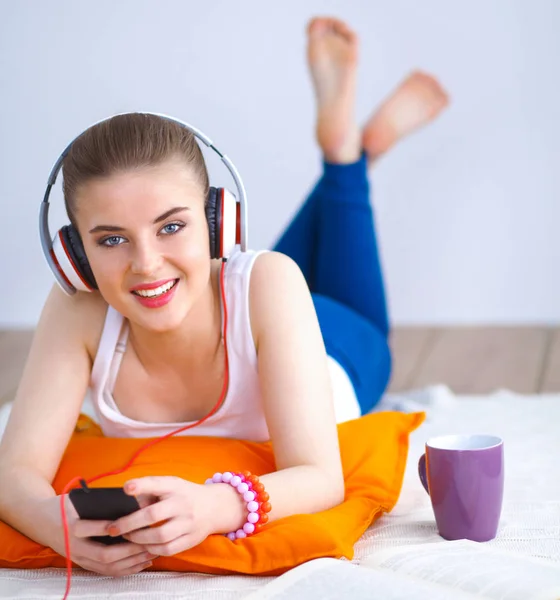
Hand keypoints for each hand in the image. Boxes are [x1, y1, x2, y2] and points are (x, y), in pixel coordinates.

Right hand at [39, 495, 156, 576]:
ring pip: (108, 567)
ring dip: (132, 562)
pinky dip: (126, 569)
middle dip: (130, 550)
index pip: (95, 530)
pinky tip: (141, 563)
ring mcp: (79, 558)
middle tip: (150, 542)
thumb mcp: (76, 498)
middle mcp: (75, 547)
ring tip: (151, 552)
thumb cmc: (64, 506)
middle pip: (105, 554)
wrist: (41, 521)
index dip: (115, 529)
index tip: (134, 525)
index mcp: (72, 526)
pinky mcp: (83, 564)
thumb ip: (96, 501)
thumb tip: (129, 500)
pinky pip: (106, 571)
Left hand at [105, 476, 220, 555]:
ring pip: (159, 536)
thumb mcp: (171, 485)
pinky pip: (167, 549)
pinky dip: (152, 550)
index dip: (141, 486)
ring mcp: (189, 523)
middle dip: (129, 523)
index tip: (126, 488)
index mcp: (175, 486)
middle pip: (153, 515)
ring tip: (128, 537)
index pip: (157, 484)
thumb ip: (150, 490)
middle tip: (112, 528)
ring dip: (138, 539)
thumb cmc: (184, 495)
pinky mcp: (191, 539)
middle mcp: (182, 503)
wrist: (215, 507)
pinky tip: (144, 546)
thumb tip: (127, 503)